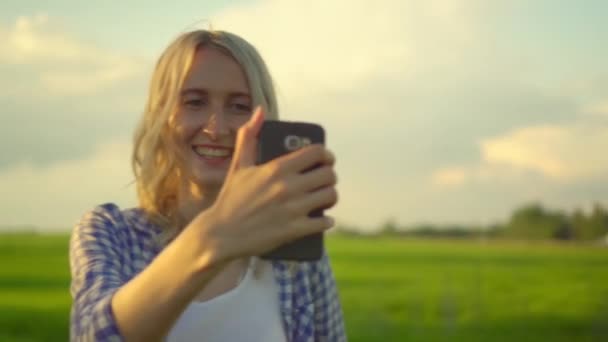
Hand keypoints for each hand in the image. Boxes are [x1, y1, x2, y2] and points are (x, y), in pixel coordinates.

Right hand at [191, 106, 337, 261]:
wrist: (221, 234)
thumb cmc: (230, 199)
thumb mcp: (238, 165)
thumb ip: (249, 136)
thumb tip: (260, 111)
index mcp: (276, 168)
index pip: (316, 153)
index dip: (326, 155)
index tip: (325, 159)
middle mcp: (288, 187)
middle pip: (328, 175)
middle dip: (330, 176)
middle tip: (324, 181)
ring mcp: (292, 209)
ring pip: (330, 196)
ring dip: (330, 197)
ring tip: (324, 198)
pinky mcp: (294, 230)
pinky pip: (324, 222)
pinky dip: (326, 221)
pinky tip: (324, 220)